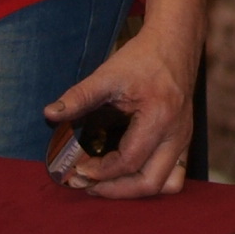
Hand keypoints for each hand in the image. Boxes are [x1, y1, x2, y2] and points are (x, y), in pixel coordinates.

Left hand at [45, 0, 207, 199]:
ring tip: (106, 183)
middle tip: (87, 185)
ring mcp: (184, 139)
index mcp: (159, 118)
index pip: (128, 161)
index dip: (100, 172)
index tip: (76, 170)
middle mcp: (177, 134)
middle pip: (150, 183)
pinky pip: (171, 174)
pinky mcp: (184, 139)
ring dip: (134, 190)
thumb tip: (49, 114)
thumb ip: (79, 97)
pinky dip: (148, 180)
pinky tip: (125, 172)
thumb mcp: (108, 74)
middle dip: (116, 191)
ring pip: (166, 184)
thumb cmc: (142, 58)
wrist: (175, 43)